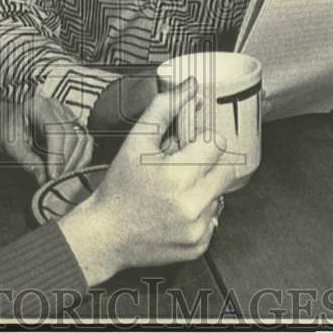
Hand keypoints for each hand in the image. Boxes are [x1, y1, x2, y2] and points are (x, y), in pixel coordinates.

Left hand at [0, 97, 93, 185]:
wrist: (4, 120)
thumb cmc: (5, 130)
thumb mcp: (10, 146)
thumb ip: (27, 161)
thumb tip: (43, 179)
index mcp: (39, 106)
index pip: (57, 131)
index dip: (58, 156)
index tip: (53, 176)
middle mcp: (56, 106)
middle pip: (73, 135)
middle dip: (67, 161)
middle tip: (57, 181)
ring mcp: (66, 112)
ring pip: (83, 138)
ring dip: (76, 161)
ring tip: (63, 177)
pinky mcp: (72, 122)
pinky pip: (85, 140)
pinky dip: (81, 157)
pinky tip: (71, 170)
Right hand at [58, 78, 233, 285]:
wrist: (106, 235)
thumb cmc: (119, 187)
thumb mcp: (136, 141)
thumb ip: (165, 108)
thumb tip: (190, 87)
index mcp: (178, 175)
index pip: (216, 144)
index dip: (201, 141)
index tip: (186, 146)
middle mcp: (192, 204)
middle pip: (226, 170)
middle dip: (207, 164)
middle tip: (183, 167)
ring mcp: (197, 228)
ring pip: (220, 194)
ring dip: (203, 188)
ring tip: (175, 190)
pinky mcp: (198, 245)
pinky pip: (214, 219)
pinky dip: (199, 212)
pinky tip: (175, 210)